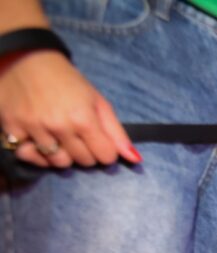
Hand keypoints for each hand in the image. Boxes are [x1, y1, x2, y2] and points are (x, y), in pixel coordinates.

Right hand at [0, 50, 138, 167]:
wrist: (26, 58)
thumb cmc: (67, 80)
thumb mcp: (97, 101)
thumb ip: (116, 132)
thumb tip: (135, 159)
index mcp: (83, 118)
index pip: (106, 157)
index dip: (105, 150)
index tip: (98, 140)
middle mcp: (59, 126)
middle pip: (84, 161)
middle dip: (86, 152)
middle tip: (78, 135)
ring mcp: (34, 128)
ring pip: (58, 162)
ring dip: (63, 155)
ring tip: (61, 138)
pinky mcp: (13, 128)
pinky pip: (29, 156)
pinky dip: (37, 153)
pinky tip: (41, 141)